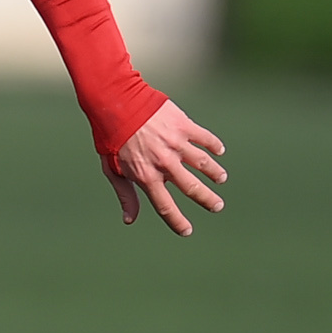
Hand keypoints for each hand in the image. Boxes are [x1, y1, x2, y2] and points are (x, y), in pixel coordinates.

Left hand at [107, 100, 225, 235]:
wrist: (115, 101)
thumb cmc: (110, 137)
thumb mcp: (112, 169)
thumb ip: (125, 194)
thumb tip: (129, 219)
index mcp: (146, 176)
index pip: (165, 206)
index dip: (177, 222)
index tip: (187, 231)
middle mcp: (164, 163)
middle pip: (192, 188)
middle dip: (207, 200)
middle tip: (217, 206)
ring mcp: (176, 144)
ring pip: (203, 163)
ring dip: (214, 173)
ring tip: (220, 178)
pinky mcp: (183, 125)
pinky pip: (204, 138)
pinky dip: (214, 145)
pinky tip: (219, 151)